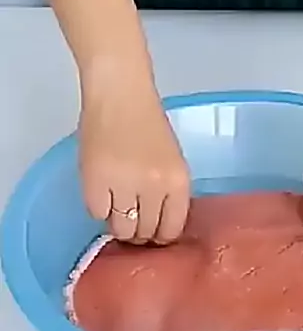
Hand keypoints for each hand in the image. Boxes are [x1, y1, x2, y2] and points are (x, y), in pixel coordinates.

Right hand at [78, 69, 189, 243]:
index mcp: (178, 182)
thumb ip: (169, 193)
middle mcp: (154, 187)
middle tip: (132, 221)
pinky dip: (99, 208)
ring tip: (117, 210)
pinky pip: (98, 213)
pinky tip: (103, 194)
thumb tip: (159, 226)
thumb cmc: (147, 123)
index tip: (153, 233)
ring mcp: (124, 185)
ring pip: (122, 228)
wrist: (119, 94)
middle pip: (146, 232)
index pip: (171, 229)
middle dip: (139, 232)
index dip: (161, 236)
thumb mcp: (172, 161)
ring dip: (119, 224)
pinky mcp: (95, 182)